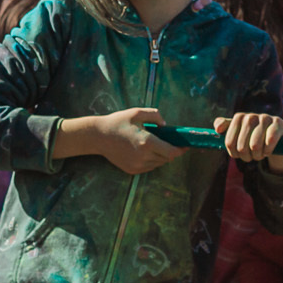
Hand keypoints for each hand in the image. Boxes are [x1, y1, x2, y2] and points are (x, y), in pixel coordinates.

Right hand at [57, 109, 177, 174]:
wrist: (98, 136)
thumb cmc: (118, 122)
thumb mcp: (137, 113)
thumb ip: (155, 115)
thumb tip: (166, 125)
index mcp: (147, 142)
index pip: (171, 152)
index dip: (180, 150)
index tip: (184, 146)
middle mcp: (143, 157)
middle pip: (166, 159)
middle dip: (170, 151)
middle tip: (170, 143)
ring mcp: (137, 166)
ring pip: (158, 164)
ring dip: (161, 156)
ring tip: (155, 145)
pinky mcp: (132, 170)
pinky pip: (148, 167)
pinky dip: (151, 160)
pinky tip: (145, 151)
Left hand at [216, 112, 282, 172]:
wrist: (278, 135)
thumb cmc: (254, 135)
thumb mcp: (238, 131)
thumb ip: (224, 127)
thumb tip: (217, 129)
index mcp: (238, 118)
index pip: (229, 143)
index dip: (234, 154)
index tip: (239, 155)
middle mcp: (250, 116)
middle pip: (241, 147)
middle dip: (246, 156)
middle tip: (251, 157)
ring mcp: (265, 118)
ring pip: (254, 146)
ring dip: (257, 156)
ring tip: (259, 155)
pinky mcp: (278, 123)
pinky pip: (270, 141)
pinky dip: (268, 150)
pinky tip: (268, 151)